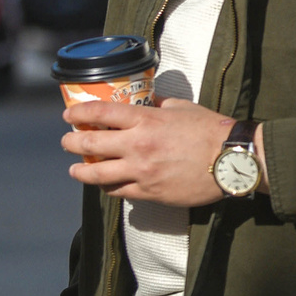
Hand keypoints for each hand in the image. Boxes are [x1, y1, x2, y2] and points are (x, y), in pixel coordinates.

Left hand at [62, 98, 236, 204]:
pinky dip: (106, 186)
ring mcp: (141, 172)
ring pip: (98, 173)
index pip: (100, 113)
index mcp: (145, 120)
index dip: (79, 113)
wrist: (229, 160)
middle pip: (91, 144)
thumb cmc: (209, 130)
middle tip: (66, 140)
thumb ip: (157, 106)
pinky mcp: (149, 192)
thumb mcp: (181, 107)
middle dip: (72, 141)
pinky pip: (118, 191)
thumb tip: (145, 103)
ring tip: (75, 169)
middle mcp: (137, 146)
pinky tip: (103, 183)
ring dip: (81, 170)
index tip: (68, 114)